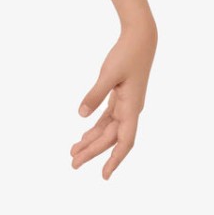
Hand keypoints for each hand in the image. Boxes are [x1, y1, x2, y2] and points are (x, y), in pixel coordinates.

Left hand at [70, 19, 156, 178]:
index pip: (124, 141)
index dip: (115, 159)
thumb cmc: (126, 55)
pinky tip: (84, 134)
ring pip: (108, 130)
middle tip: (73, 164)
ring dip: (91, 141)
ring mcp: (126, 104)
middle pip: (111, 138)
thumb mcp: (108, 74)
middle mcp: (130, 110)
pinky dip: (95, 127)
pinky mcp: (120, 97)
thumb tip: (81, 115)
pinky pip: (107, 118)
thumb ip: (95, 95)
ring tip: (73, 152)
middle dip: (92, 152)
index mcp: (131, 108)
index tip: (104, 175)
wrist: (140, 39)